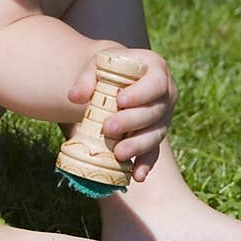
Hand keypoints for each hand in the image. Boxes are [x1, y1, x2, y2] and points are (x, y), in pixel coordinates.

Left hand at [67, 44, 177, 181]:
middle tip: (108, 128)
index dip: (139, 94)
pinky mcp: (156, 135)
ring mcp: (164, 117)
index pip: (154, 83)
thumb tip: (74, 97)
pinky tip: (136, 176)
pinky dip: (145, 164)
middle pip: (154, 112)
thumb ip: (87, 78)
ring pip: (155, 135)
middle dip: (131, 122)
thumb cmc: (108, 68)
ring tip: (119, 154)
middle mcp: (166, 95)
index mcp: (156, 70)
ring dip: (138, 146)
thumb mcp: (98, 65)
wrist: (116, 77)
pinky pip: (154, 152)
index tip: (119, 100)